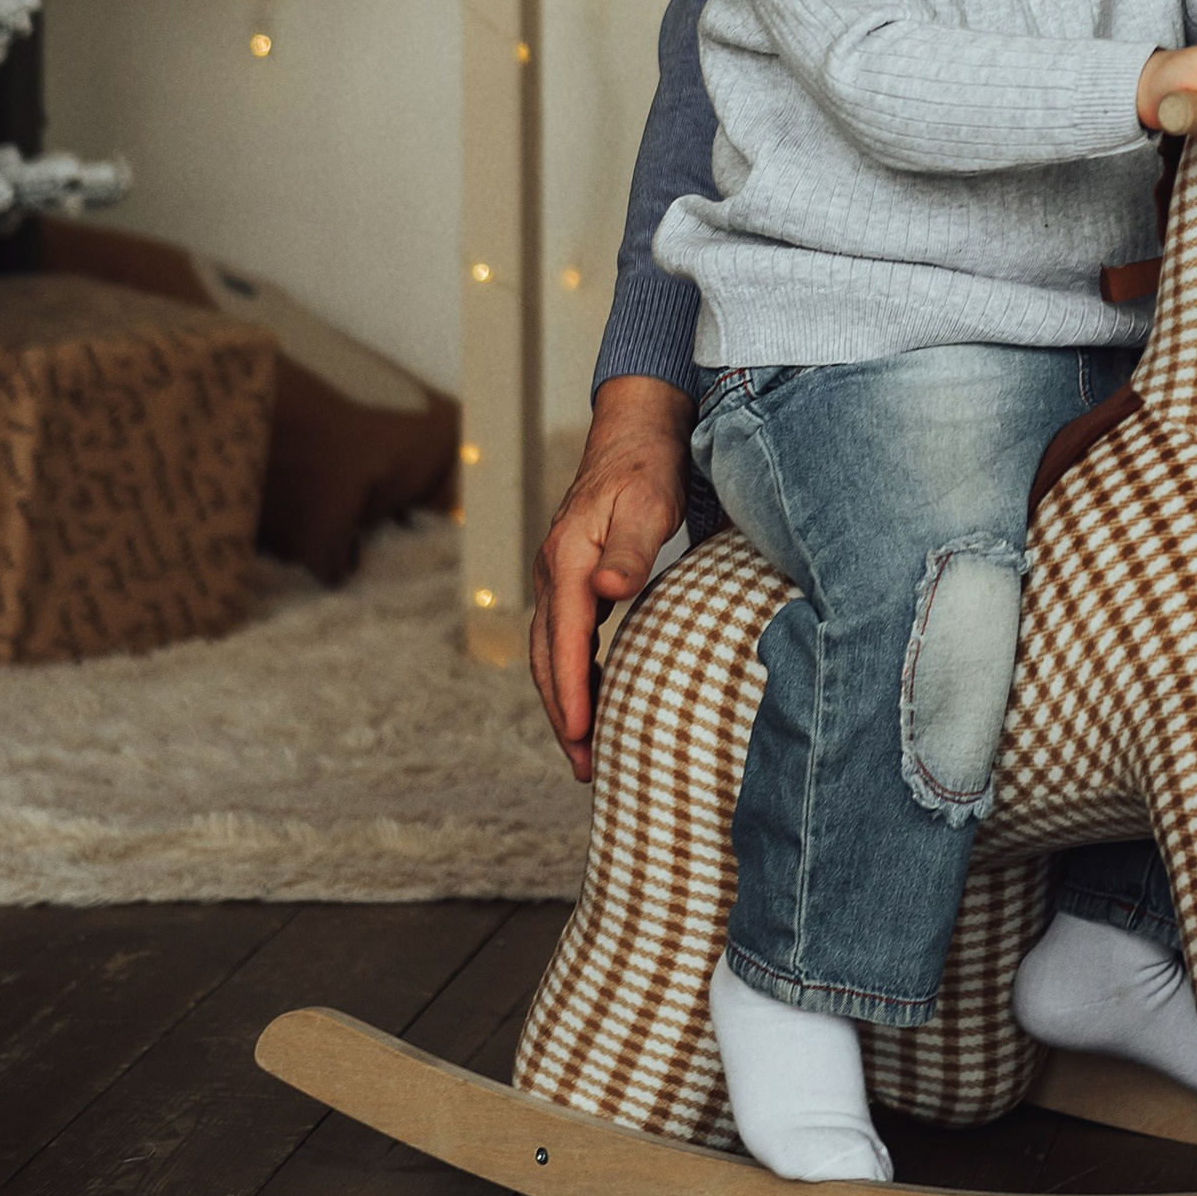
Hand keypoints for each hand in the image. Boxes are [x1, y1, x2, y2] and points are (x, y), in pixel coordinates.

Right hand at [527, 376, 694, 781]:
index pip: (566, 639)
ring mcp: (561, 575)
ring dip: (564, 699)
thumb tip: (608, 589)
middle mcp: (555, 572)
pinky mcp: (575, 577)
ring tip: (584, 748)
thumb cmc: (647, 466)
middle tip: (583, 766)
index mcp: (568, 559)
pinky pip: (567, 636)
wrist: (637, 429)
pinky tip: (594, 696)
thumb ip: (630, 549)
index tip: (581, 736)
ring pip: (553, 650)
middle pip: (548, 656)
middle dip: (562, 712)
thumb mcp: (648, 503)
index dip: (571, 691)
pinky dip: (575, 672)